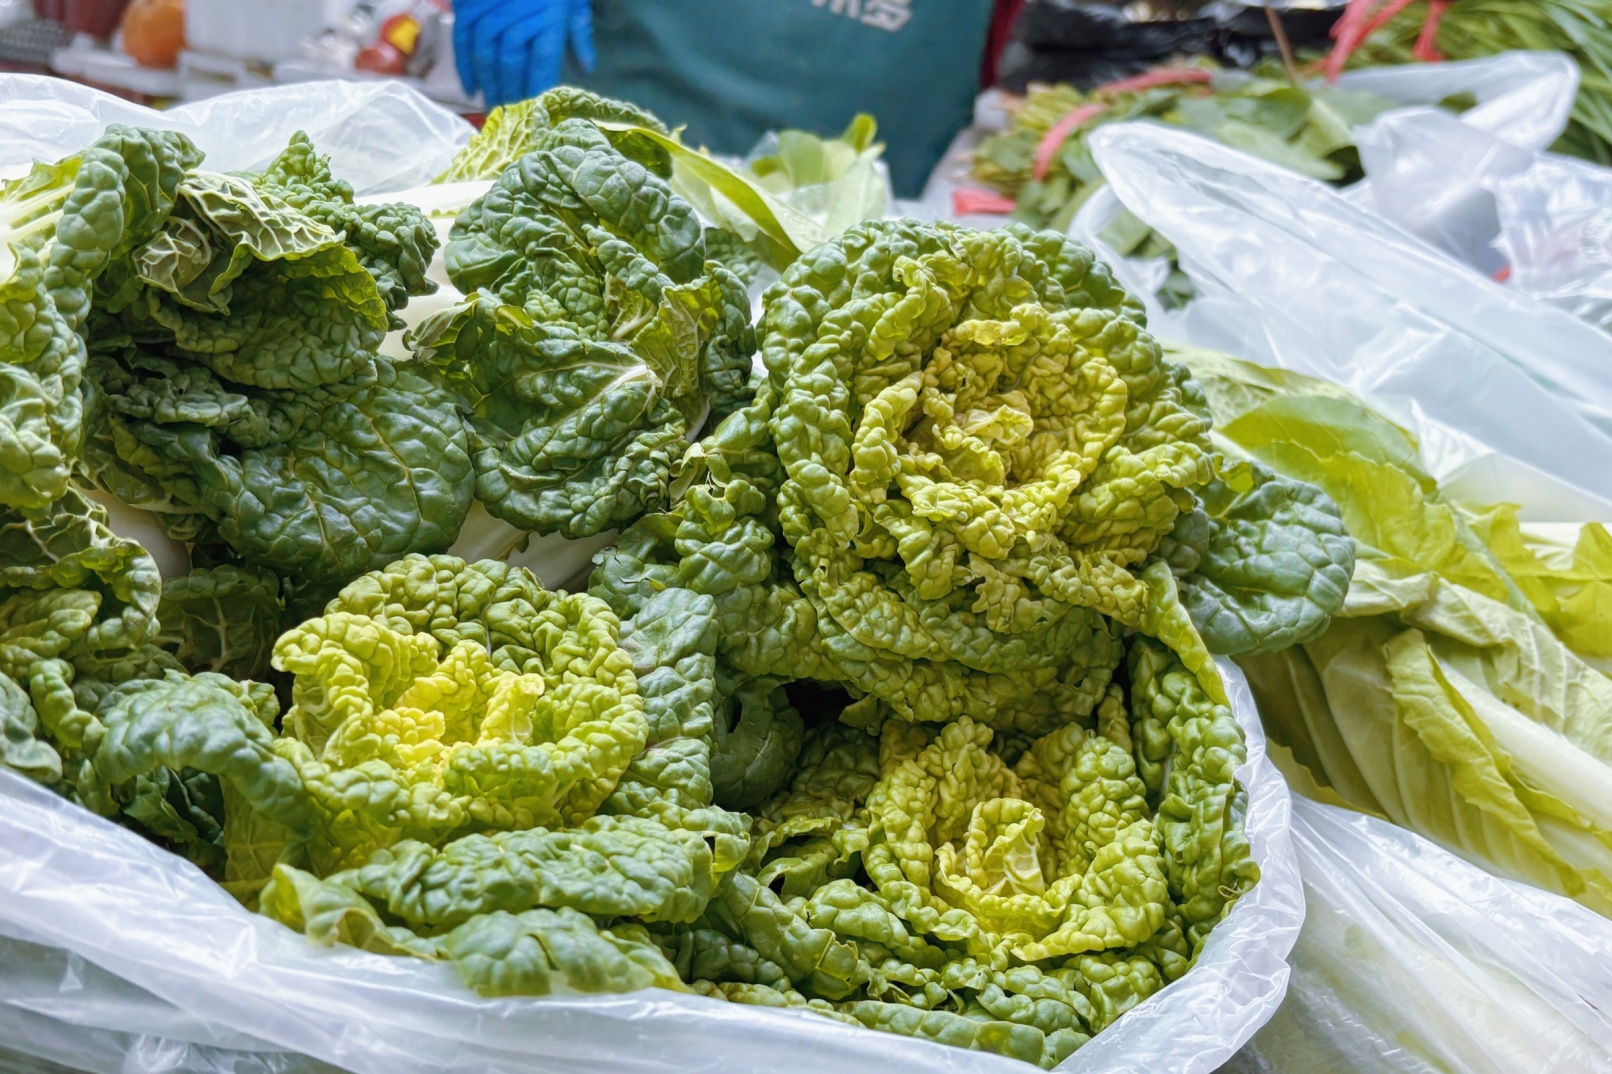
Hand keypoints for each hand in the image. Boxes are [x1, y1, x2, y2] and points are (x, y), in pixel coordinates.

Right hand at [453, 0, 595, 106]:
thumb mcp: (575, 1)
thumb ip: (579, 35)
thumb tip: (586, 68)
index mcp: (550, 21)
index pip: (542, 67)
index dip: (536, 93)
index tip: (532, 111)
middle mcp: (520, 18)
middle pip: (512, 66)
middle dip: (510, 94)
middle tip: (509, 115)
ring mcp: (492, 11)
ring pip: (486, 57)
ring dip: (488, 85)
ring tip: (492, 105)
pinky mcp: (469, 6)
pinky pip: (465, 42)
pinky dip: (466, 66)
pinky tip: (471, 86)